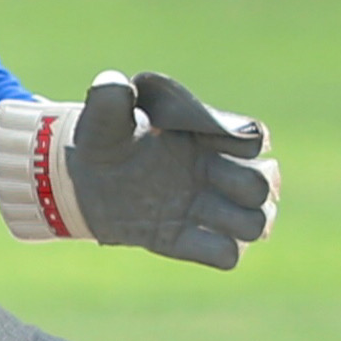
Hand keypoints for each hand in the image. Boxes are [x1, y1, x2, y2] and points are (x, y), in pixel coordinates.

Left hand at [0, 73, 279, 268]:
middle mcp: (214, 173)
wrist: (78, 178)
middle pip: (262, 185)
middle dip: (244, 185)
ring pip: (256, 223)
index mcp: (206, 138)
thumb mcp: (101, 115)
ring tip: (204, 212)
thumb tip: (117, 85)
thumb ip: (111, 98)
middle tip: (206, 179)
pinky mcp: (184, 240)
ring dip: (240, 222)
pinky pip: (226, 255)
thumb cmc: (100, 138)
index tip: (200, 136)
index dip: (238, 141)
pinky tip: (181, 236)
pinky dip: (216, 250)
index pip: (253, 138)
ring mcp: (202, 209)